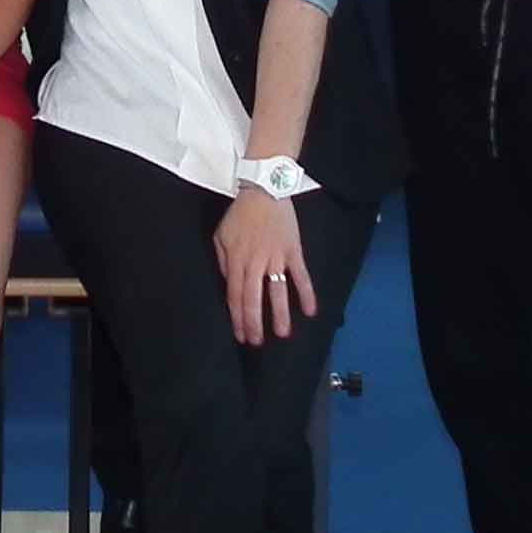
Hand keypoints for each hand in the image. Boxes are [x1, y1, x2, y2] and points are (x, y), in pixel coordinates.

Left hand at [213, 189, 314, 345]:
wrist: (264, 190)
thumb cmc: (240, 214)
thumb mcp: (221, 236)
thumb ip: (222, 262)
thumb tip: (227, 283)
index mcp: (236, 261)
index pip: (235, 296)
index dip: (238, 318)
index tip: (241, 335)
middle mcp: (256, 263)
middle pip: (254, 299)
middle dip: (255, 323)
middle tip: (257, 342)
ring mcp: (276, 258)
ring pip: (277, 291)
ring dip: (280, 314)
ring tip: (283, 334)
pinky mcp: (293, 251)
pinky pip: (300, 275)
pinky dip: (306, 293)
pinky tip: (310, 310)